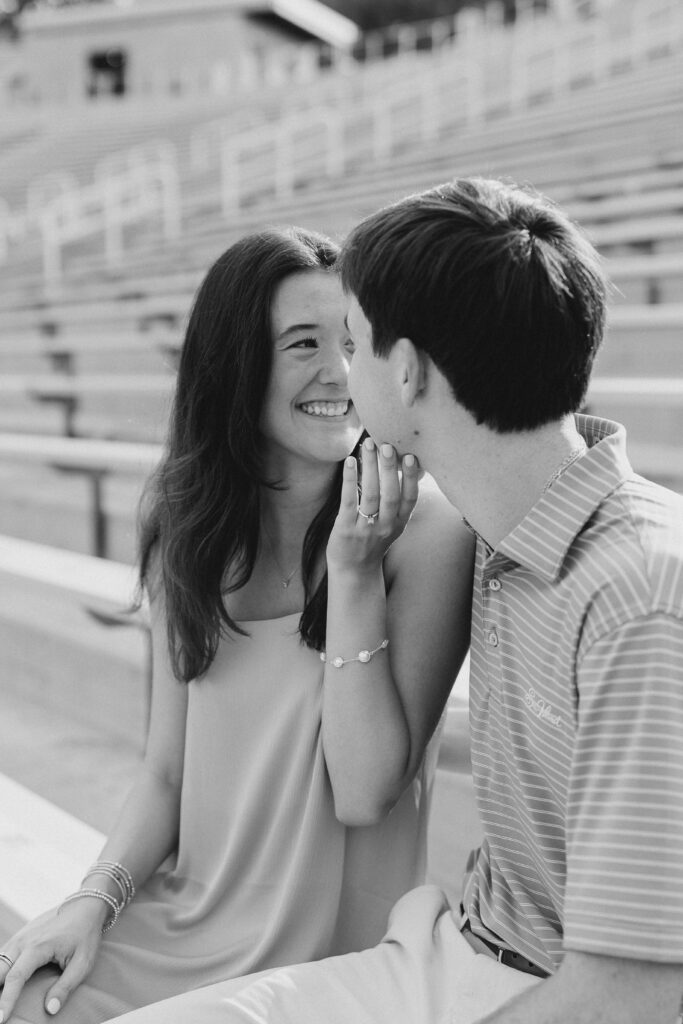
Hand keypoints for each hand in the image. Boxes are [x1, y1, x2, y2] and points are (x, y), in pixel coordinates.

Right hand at [0, 897, 106, 1019]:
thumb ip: (66, 986)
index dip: (6, 1000)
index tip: (1, 1018)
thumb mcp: (83, 962)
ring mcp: (20, 936)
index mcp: (38, 947)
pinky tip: (1, 981)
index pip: (15, 978)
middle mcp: (24, 941)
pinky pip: (2, 955)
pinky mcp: (20, 936)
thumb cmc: (85, 934)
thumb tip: (50, 1009)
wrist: (85, 906)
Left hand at [326, 438, 418, 574]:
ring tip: (368, 446)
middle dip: (389, 469)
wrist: (354, 570)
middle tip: (387, 446)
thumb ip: (401, 501)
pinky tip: (350, 462)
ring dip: (369, 468)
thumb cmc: (373, 540)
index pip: (410, 498)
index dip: (411, 478)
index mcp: (400, 523)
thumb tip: (412, 466)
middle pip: (390, 494)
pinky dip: (350, 480)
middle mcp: (386, 526)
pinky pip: (349, 501)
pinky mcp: (346, 529)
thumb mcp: (394, 524)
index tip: (411, 457)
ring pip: (370, 495)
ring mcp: (366, 528)